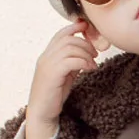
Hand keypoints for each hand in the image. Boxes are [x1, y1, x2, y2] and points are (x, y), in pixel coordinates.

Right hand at [26, 20, 98, 138]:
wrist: (42, 112)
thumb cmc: (53, 94)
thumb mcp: (65, 75)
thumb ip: (72, 63)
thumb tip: (86, 55)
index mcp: (47, 56)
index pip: (60, 35)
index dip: (73, 27)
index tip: (85, 26)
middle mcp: (45, 57)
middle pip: (68, 39)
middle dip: (85, 44)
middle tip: (96, 54)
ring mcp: (47, 65)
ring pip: (70, 48)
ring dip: (86, 54)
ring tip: (93, 64)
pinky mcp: (52, 75)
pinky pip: (70, 61)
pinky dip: (84, 62)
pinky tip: (91, 69)